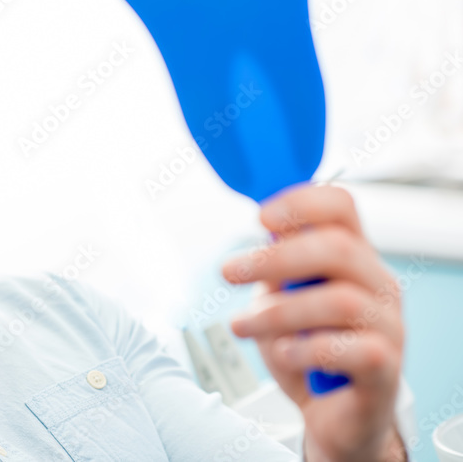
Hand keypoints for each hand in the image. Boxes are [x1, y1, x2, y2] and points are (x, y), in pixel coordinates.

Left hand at [221, 183, 406, 460]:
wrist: (331, 414)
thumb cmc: (306, 348)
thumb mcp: (281, 298)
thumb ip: (277, 266)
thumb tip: (264, 231)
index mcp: (353, 257)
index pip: (341, 208)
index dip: (302, 203)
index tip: (260, 218)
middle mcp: (377, 285)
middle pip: (338, 248)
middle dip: (275, 258)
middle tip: (229, 272)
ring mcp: (388, 327)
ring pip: (340, 301)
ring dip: (278, 312)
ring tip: (242, 325)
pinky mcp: (385, 370)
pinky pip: (353, 351)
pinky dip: (307, 349)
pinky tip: (283, 354)